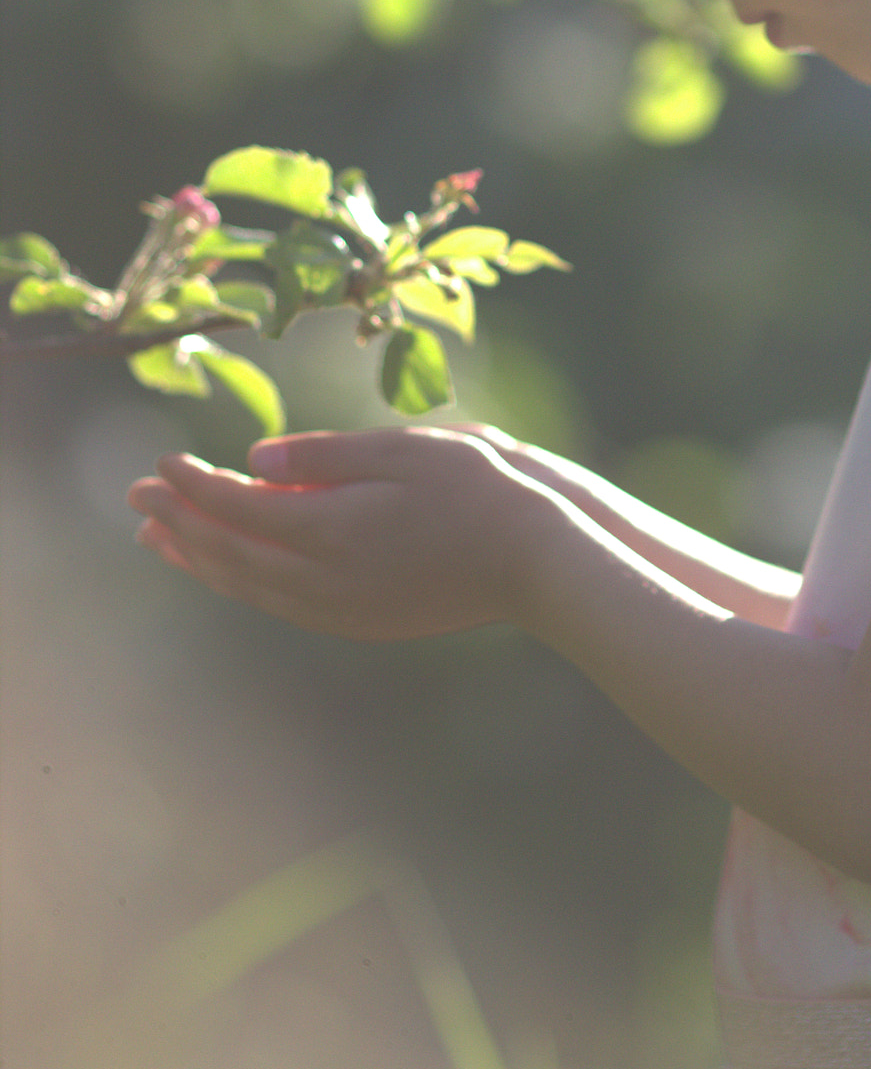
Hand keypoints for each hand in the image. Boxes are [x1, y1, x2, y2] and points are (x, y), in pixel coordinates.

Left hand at [126, 427, 538, 640]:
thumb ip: (324, 455)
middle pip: (229, 554)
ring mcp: (341, 609)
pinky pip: (278, 602)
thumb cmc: (478, 489)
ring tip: (157, 538)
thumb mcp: (402, 448)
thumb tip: (254, 459)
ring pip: (248, 587)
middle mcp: (325, 581)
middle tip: (136, 497)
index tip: (161, 461)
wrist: (536, 561)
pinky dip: (238, 580)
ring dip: (198, 560)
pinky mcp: (359, 620)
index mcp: (332, 530)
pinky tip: (227, 565)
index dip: (193, 485)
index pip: (237, 508)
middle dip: (178, 523)